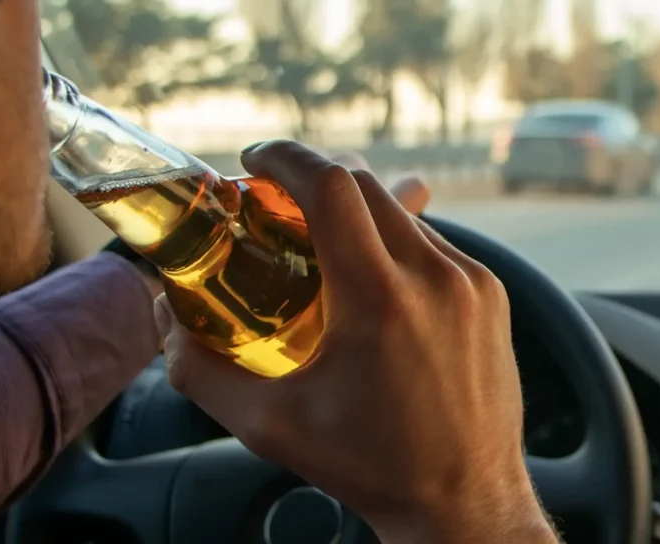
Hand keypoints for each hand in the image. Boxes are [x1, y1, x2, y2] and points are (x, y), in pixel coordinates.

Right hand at [155, 142, 556, 543]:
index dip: (286, 158)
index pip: (331, 185)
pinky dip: (394, 245)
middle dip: (314, 179)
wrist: (464, 502)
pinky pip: (433, 246)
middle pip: (365, 185)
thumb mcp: (271, 426)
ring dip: (356, 215)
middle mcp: (435, 278)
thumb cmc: (373, 467)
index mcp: (379, 300)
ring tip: (323, 249)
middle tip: (277, 201)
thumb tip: (167, 325)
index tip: (256, 161)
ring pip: (402, 214)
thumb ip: (203, 370)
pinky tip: (373, 283)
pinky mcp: (492, 297)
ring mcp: (472, 284)